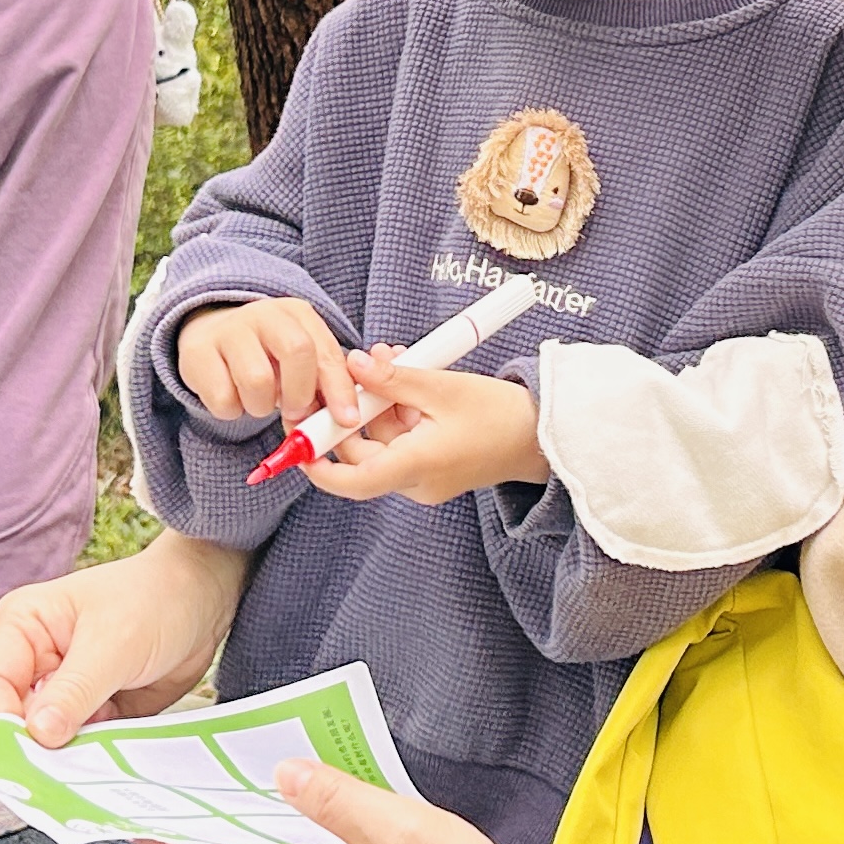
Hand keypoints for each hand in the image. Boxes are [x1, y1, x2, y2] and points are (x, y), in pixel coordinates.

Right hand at [0, 533, 248, 743]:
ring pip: (42, 740)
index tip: (31, 751)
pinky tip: (106, 763)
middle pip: (9, 719)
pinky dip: (89, 758)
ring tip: (90, 766)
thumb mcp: (114, 644)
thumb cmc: (156, 600)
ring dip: (64, 757)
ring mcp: (60, 690)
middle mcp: (32, 661)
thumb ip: (74, 691)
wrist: (205, 601)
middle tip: (60, 771)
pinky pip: (77, 746)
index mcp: (21, 627)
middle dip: (33, 746)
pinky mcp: (88, 712)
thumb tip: (38, 734)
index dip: (2, 722)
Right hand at [176, 296, 360, 428]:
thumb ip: (321, 384)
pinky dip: (231, 410)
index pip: (326, 351)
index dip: (339, 389)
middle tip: (295, 414)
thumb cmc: (266, 355)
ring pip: (258, 382)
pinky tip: (232, 395)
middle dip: (301, 393)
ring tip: (258, 399)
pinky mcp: (197, 353)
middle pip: (297, 352)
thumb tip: (340, 421)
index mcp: (297, 313)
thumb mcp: (299, 361)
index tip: (346, 420)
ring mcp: (228, 330)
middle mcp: (263, 313)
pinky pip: (223, 399)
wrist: (210, 335)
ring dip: (262, 406)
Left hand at [309, 360, 543, 505]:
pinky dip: (398, 414)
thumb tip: (353, 363)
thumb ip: (393, 378)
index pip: (352, 482)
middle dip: (352, 412)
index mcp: (417, 466)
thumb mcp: (443, 387)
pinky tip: (408, 382)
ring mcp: (426, 478)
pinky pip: (402, 443)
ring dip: (379, 406)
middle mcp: (417, 482)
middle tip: (354, 370)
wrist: (545, 437)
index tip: (297, 440)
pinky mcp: (435, 469)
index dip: (318, 464)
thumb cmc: (501, 414)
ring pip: (382, 445)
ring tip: (392, 362)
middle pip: (362, 455)